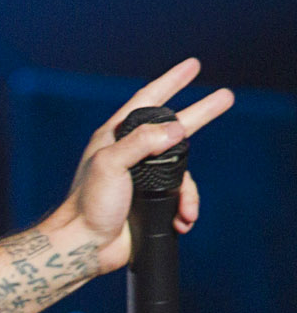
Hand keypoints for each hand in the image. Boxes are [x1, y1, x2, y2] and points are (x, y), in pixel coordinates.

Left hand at [51, 57, 233, 273]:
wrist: (86, 246)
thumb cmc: (89, 204)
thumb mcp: (111, 164)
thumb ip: (141, 142)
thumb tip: (178, 129)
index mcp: (115, 137)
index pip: (148, 100)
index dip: (171, 82)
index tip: (192, 66)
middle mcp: (131, 153)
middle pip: (174, 127)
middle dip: (200, 114)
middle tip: (225, 97)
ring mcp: (142, 177)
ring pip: (182, 169)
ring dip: (189, 192)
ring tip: (186, 211)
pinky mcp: (151, 199)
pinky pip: (179, 196)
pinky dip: (185, 208)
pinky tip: (181, 220)